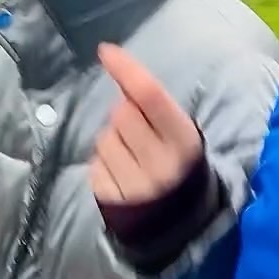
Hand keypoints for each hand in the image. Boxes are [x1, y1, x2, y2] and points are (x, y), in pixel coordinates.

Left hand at [90, 42, 202, 204]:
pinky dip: (104, 162)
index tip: (106, 51)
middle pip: (122, 113)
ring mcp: (133, 185)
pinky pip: (94, 163)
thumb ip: (157, 110)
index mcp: (184, 142)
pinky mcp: (110, 199)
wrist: (180, 227)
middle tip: (140, 133)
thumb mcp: (182, 137)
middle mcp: (160, 164)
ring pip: (104, 137)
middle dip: (125, 114)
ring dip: (112, 139)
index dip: (127, 69)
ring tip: (132, 157)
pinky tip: (121, 174)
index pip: (150, 96)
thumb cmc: (181, 167)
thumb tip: (118, 69)